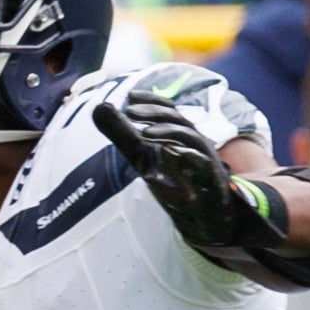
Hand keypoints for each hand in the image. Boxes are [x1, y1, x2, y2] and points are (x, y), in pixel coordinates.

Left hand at [91, 79, 290, 261]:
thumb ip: (122, 133)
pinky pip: (202, 164)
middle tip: (129, 112)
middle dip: (154, 113)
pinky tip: (169, 152)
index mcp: (179, 132)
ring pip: (190, 138)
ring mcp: (204, 158)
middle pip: (178, 119)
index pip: (168, 110)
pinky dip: (187, 157)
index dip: (151, 100)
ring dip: (168, 132)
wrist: (201, 213)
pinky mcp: (211, 178)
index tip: (129, 96)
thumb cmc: (173, 179)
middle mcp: (194, 141)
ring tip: (144, 133)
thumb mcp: (141, 155)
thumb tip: (98, 108)